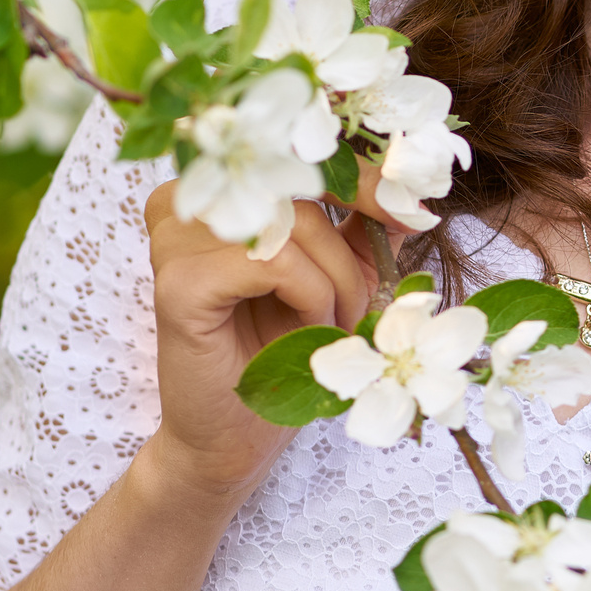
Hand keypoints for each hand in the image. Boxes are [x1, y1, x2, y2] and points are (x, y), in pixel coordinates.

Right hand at [141, 183, 390, 506]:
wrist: (237, 437)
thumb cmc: (281, 355)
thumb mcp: (335, 280)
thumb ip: (362, 230)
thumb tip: (411, 194)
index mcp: (220, 191)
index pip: (298, 153)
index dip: (361, 175)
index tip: (414, 208)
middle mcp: (190, 203)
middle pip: (301, 189)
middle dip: (349, 250)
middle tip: (359, 307)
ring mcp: (176, 240)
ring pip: (294, 224)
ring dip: (332, 281)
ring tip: (328, 328)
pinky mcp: (177, 283)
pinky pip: (274, 261)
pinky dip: (309, 294)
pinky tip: (306, 329)